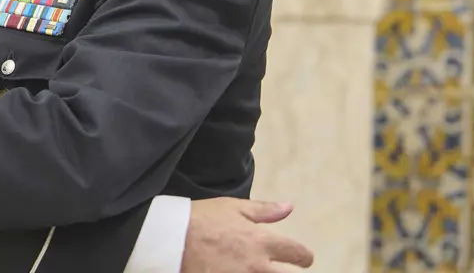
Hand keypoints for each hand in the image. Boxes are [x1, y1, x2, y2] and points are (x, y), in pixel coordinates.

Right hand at [181, 198, 313, 271]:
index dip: (303, 256)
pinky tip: (241, 272)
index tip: (302, 258)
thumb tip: (289, 207)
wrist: (170, 240)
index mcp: (262, 241)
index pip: (298, 254)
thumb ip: (264, 210)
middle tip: (281, 269)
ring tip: (259, 269)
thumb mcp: (232, 207)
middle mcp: (258, 266)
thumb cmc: (200, 219)